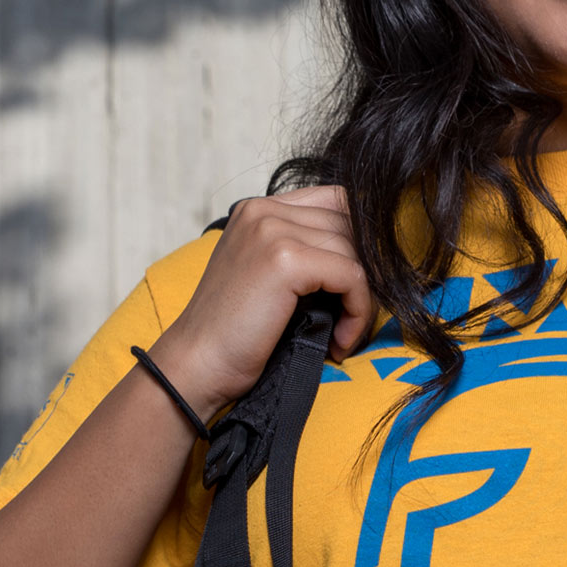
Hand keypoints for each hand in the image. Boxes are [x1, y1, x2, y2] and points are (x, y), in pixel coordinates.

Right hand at [146, 188, 373, 408]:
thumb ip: (303, 251)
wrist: (198, 365)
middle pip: (350, 223)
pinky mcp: (284, 260)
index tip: (355, 288)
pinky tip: (339, 342)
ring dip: (362, 299)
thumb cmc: (235, 332)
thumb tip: (369, 253)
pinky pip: (352, 276)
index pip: (336, 201)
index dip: (358, 243)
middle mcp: (263, 210)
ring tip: (343, 335)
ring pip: (355, 251)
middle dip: (365, 272)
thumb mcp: (267, 276)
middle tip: (354, 316)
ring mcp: (272, 231)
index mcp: (258, 209)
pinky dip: (357, 312)